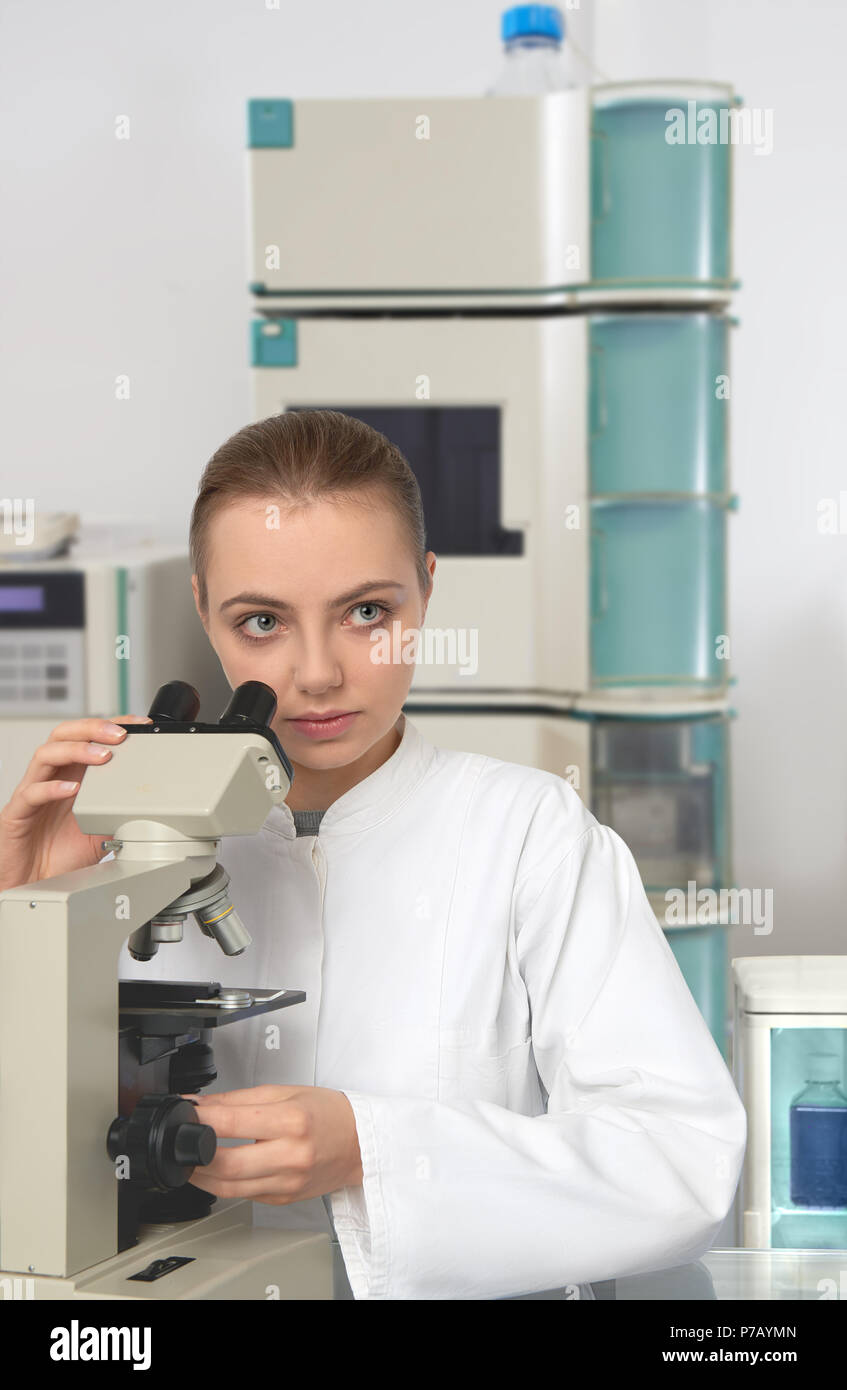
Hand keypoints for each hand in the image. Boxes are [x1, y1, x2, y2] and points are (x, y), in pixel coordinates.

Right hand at [0, 714, 152, 890]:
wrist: (33, 884)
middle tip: (120, 733)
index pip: (85, 738)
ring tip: (103, 756)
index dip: (110, 725)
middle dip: (93, 728)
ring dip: (77, 750)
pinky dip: (52, 788)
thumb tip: (147, 806)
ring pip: (45, 755)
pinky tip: (72, 790)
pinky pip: (31, 793)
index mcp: (70, 777)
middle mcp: (50, 779)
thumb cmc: (60, 855)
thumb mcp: (100, 831)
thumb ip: (117, 813)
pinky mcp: (16, 814)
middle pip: (63, 736)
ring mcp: (31, 793)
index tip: (138, 723)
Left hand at [180, 1084, 363, 1205]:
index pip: (232, 1122)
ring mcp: (287, 1182)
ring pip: (229, 1188)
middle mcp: (291, 1156)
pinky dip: (223, 1184)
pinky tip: (216, 1171)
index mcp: (292, 1121)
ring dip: (201, 1176)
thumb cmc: (327, 1114)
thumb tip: (200, 1106)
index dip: (200, 1119)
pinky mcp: (283, 1198)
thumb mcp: (285, 1093)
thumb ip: (238, 1100)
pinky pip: (243, 1195)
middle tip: (180, 1143)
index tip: (184, 1113)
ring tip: (190, 1160)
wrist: (359, 1143)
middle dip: (194, 1155)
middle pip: (226, 1164)